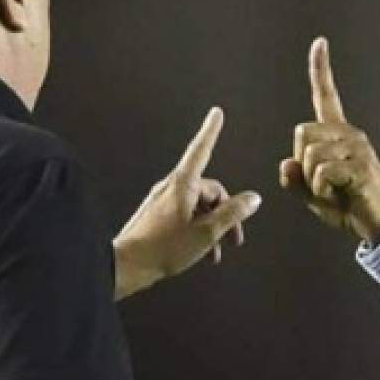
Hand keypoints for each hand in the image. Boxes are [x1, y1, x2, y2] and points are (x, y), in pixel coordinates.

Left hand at [114, 107, 260, 299]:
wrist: (127, 266)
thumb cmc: (164, 248)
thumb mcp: (207, 233)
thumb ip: (232, 214)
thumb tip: (252, 198)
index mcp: (182, 184)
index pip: (201, 149)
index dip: (211, 131)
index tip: (216, 113)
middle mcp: (171, 188)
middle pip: (208, 190)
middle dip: (226, 212)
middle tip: (235, 239)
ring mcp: (162, 201)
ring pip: (198, 206)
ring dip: (212, 226)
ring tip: (218, 251)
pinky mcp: (157, 216)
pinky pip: (185, 215)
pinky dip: (198, 229)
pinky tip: (204, 253)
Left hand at [279, 37, 379, 244]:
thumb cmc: (348, 205)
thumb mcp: (313, 194)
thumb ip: (296, 180)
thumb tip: (286, 163)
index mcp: (337, 134)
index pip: (327, 95)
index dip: (321, 69)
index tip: (319, 42)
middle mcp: (349, 134)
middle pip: (302, 133)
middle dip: (302, 163)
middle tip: (321, 183)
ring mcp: (357, 148)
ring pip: (310, 155)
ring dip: (312, 181)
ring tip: (333, 191)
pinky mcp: (361, 166)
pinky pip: (322, 172)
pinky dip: (322, 190)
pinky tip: (339, 195)